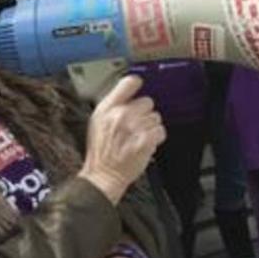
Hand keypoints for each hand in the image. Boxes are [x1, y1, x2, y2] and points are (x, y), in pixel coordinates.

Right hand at [80, 76, 165, 204]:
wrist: (104, 174)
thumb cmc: (101, 151)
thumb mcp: (97, 121)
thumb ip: (112, 105)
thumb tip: (128, 93)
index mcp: (108, 108)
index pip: (129, 82)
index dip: (136, 84)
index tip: (138, 88)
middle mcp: (122, 114)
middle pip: (147, 101)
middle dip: (144, 113)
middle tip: (136, 125)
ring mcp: (135, 127)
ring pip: (156, 117)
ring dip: (150, 127)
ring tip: (138, 137)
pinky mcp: (146, 140)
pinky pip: (161, 130)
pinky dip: (156, 138)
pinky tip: (146, 143)